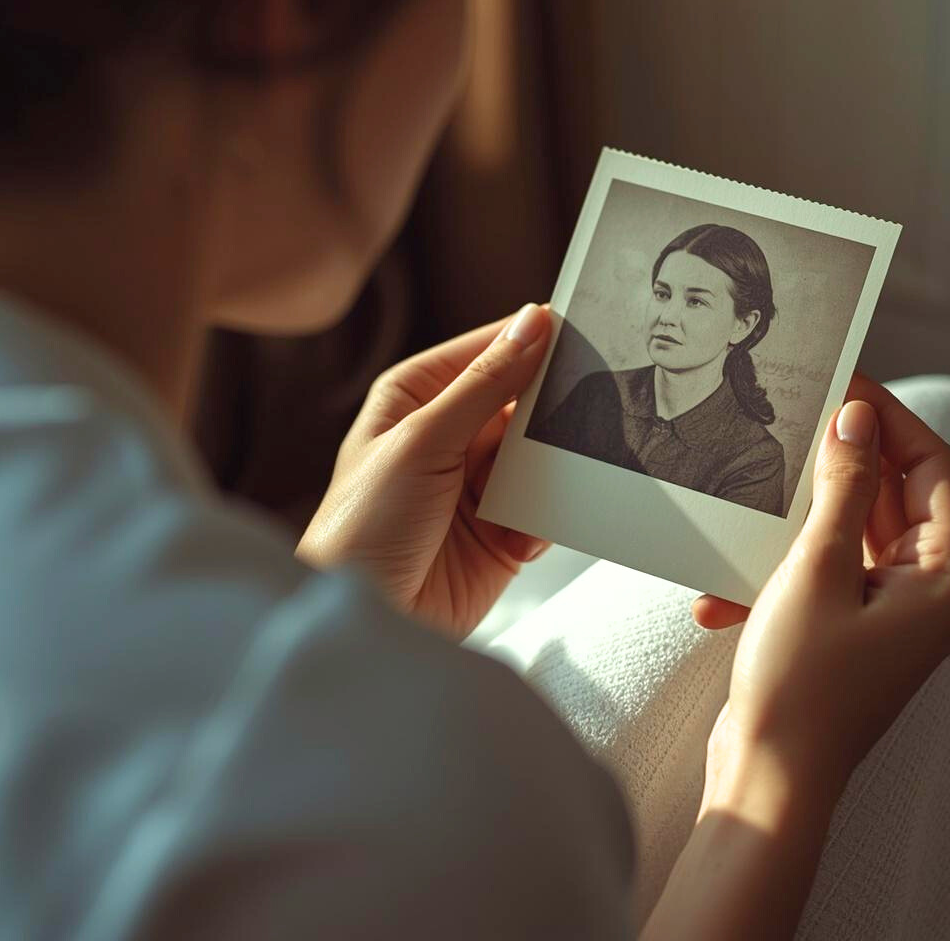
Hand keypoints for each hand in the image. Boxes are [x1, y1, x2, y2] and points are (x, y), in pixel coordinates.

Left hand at [296, 304, 552, 640]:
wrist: (367, 624)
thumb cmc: (363, 527)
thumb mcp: (423, 442)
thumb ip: (484, 384)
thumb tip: (534, 323)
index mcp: (418, 395)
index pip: (488, 350)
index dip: (533, 339)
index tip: (584, 328)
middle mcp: (448, 433)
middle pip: (521, 401)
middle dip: (549, 411)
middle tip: (587, 407)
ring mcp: (476, 482)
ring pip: (539, 453)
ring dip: (548, 470)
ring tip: (547, 484)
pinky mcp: (501, 529)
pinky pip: (544, 506)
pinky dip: (541, 520)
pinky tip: (519, 539)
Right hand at [697, 373, 949, 803]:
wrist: (766, 783)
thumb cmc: (801, 684)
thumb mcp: (817, 570)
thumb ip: (844, 488)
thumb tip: (858, 416)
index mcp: (946, 577)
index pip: (933, 466)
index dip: (890, 416)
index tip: (841, 380)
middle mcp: (929, 592)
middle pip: (895, 493)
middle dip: (842, 457)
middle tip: (794, 414)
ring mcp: (890, 612)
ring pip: (851, 529)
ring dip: (800, 515)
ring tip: (753, 491)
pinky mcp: (849, 627)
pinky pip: (822, 570)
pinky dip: (777, 569)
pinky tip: (719, 592)